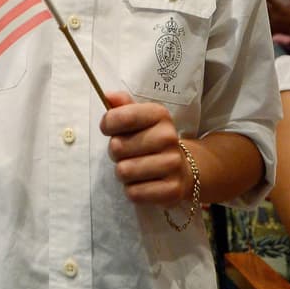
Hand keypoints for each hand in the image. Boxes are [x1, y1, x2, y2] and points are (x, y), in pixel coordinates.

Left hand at [99, 90, 189, 205]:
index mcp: (159, 114)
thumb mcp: (140, 118)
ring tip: (135, 168)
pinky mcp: (173, 190)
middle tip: (128, 153)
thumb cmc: (151, 140)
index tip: (109, 129)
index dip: (107, 125)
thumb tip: (107, 96)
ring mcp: (173, 164)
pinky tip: (144, 183)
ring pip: (124, 171)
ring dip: (123, 173)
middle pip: (117, 147)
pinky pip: (134, 193)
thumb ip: (122, 106)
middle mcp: (169, 137)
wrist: (182, 168)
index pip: (120, 117)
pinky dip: (133, 190)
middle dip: (116, 153)